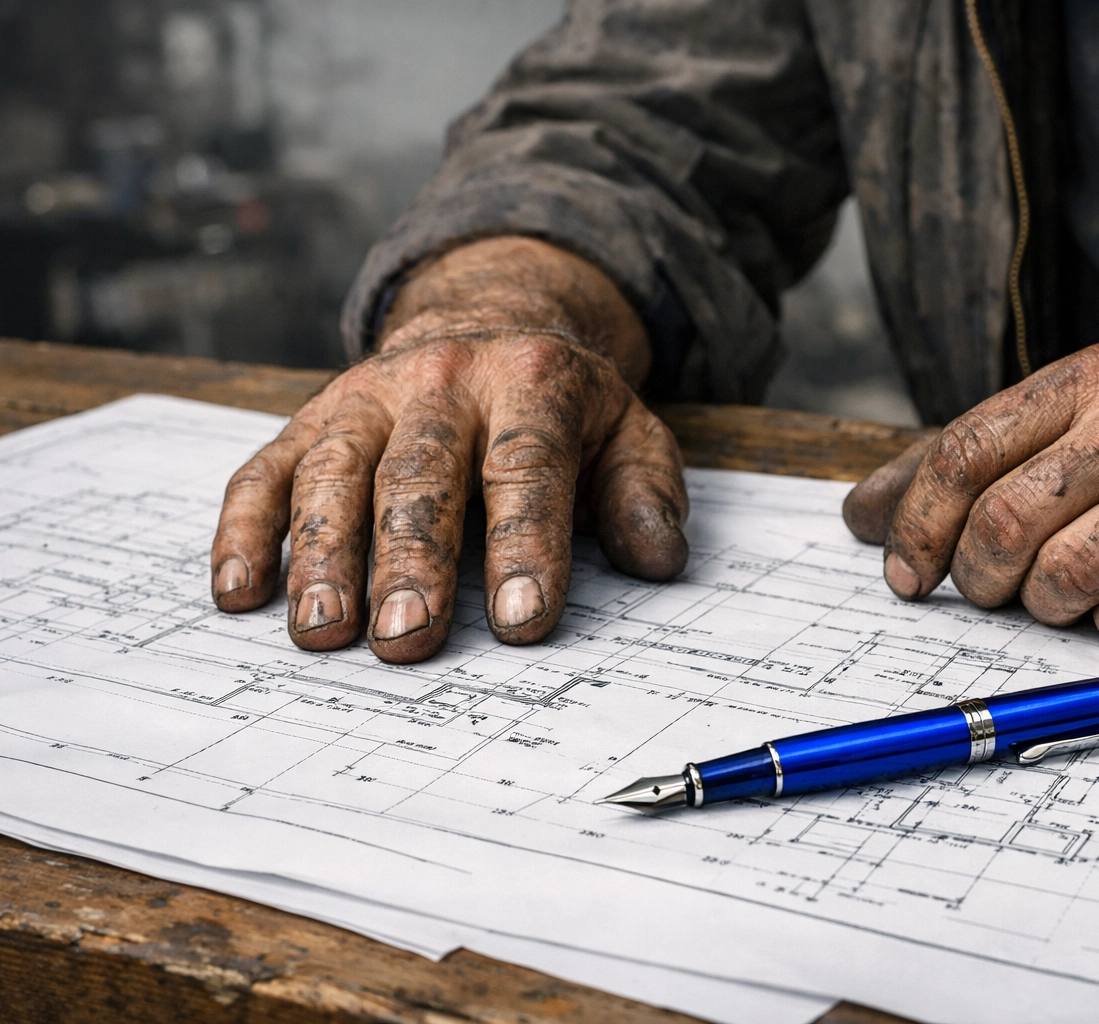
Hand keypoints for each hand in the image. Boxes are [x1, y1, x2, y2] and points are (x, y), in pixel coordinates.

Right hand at [209, 238, 687, 662]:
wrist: (487, 323)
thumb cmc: (562, 410)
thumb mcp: (629, 433)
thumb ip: (645, 492)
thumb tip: (657, 559)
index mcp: (532, 383)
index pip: (527, 469)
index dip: (525, 546)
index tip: (522, 621)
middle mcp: (442, 381)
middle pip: (420, 473)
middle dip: (411, 560)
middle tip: (405, 639)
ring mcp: (367, 398)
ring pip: (335, 471)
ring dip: (321, 552)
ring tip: (322, 630)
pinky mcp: (311, 419)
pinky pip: (265, 470)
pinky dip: (244, 528)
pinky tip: (238, 591)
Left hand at [844, 343, 1098, 647]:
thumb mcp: (1093, 418)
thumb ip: (980, 457)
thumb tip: (859, 514)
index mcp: (1090, 380)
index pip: (961, 452)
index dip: (915, 526)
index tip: (902, 577)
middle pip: (1001, 522)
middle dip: (978, 580)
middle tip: (994, 594)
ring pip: (1062, 576)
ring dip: (1048, 608)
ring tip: (1072, 599)